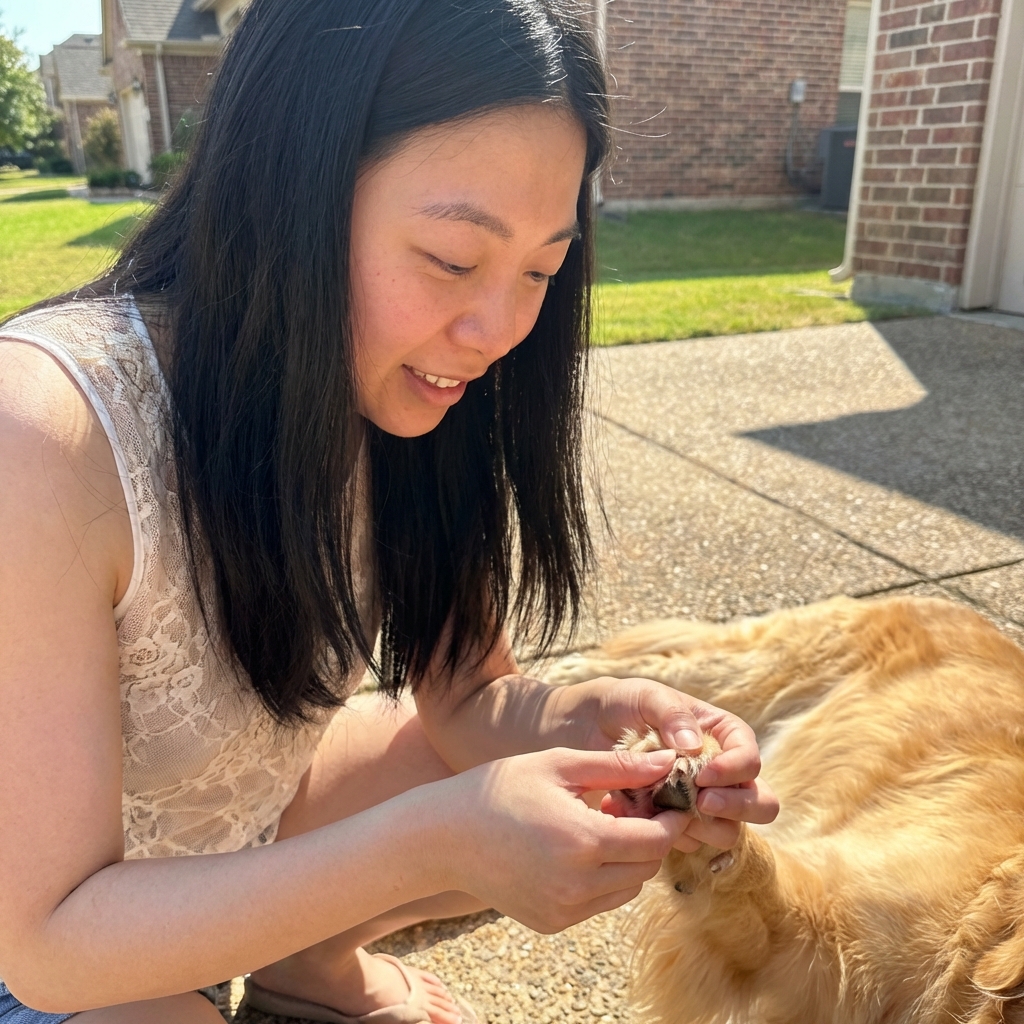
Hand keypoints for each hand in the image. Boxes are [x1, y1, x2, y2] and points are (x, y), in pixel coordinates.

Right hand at [435, 746, 689, 932]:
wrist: (443, 835)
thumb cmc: (500, 787)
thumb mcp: (560, 764)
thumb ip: (619, 766)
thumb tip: (669, 762)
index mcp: (584, 841)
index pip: (656, 840)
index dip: (671, 818)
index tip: (668, 797)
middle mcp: (578, 885)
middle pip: (647, 867)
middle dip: (651, 836)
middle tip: (632, 804)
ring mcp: (564, 910)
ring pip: (626, 889)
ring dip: (629, 858)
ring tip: (601, 822)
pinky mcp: (551, 923)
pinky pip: (598, 903)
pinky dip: (602, 878)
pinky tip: (577, 846)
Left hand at [584, 677, 779, 851]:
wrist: (589, 728)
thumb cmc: (625, 703)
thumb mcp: (647, 696)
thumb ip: (672, 714)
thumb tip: (694, 746)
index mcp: (722, 736)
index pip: (750, 758)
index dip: (736, 770)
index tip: (704, 774)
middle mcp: (721, 773)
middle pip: (759, 802)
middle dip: (738, 807)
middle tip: (702, 801)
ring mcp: (701, 801)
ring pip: (728, 830)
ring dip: (703, 827)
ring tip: (665, 811)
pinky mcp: (676, 823)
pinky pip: (687, 842)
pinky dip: (667, 835)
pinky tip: (633, 814)